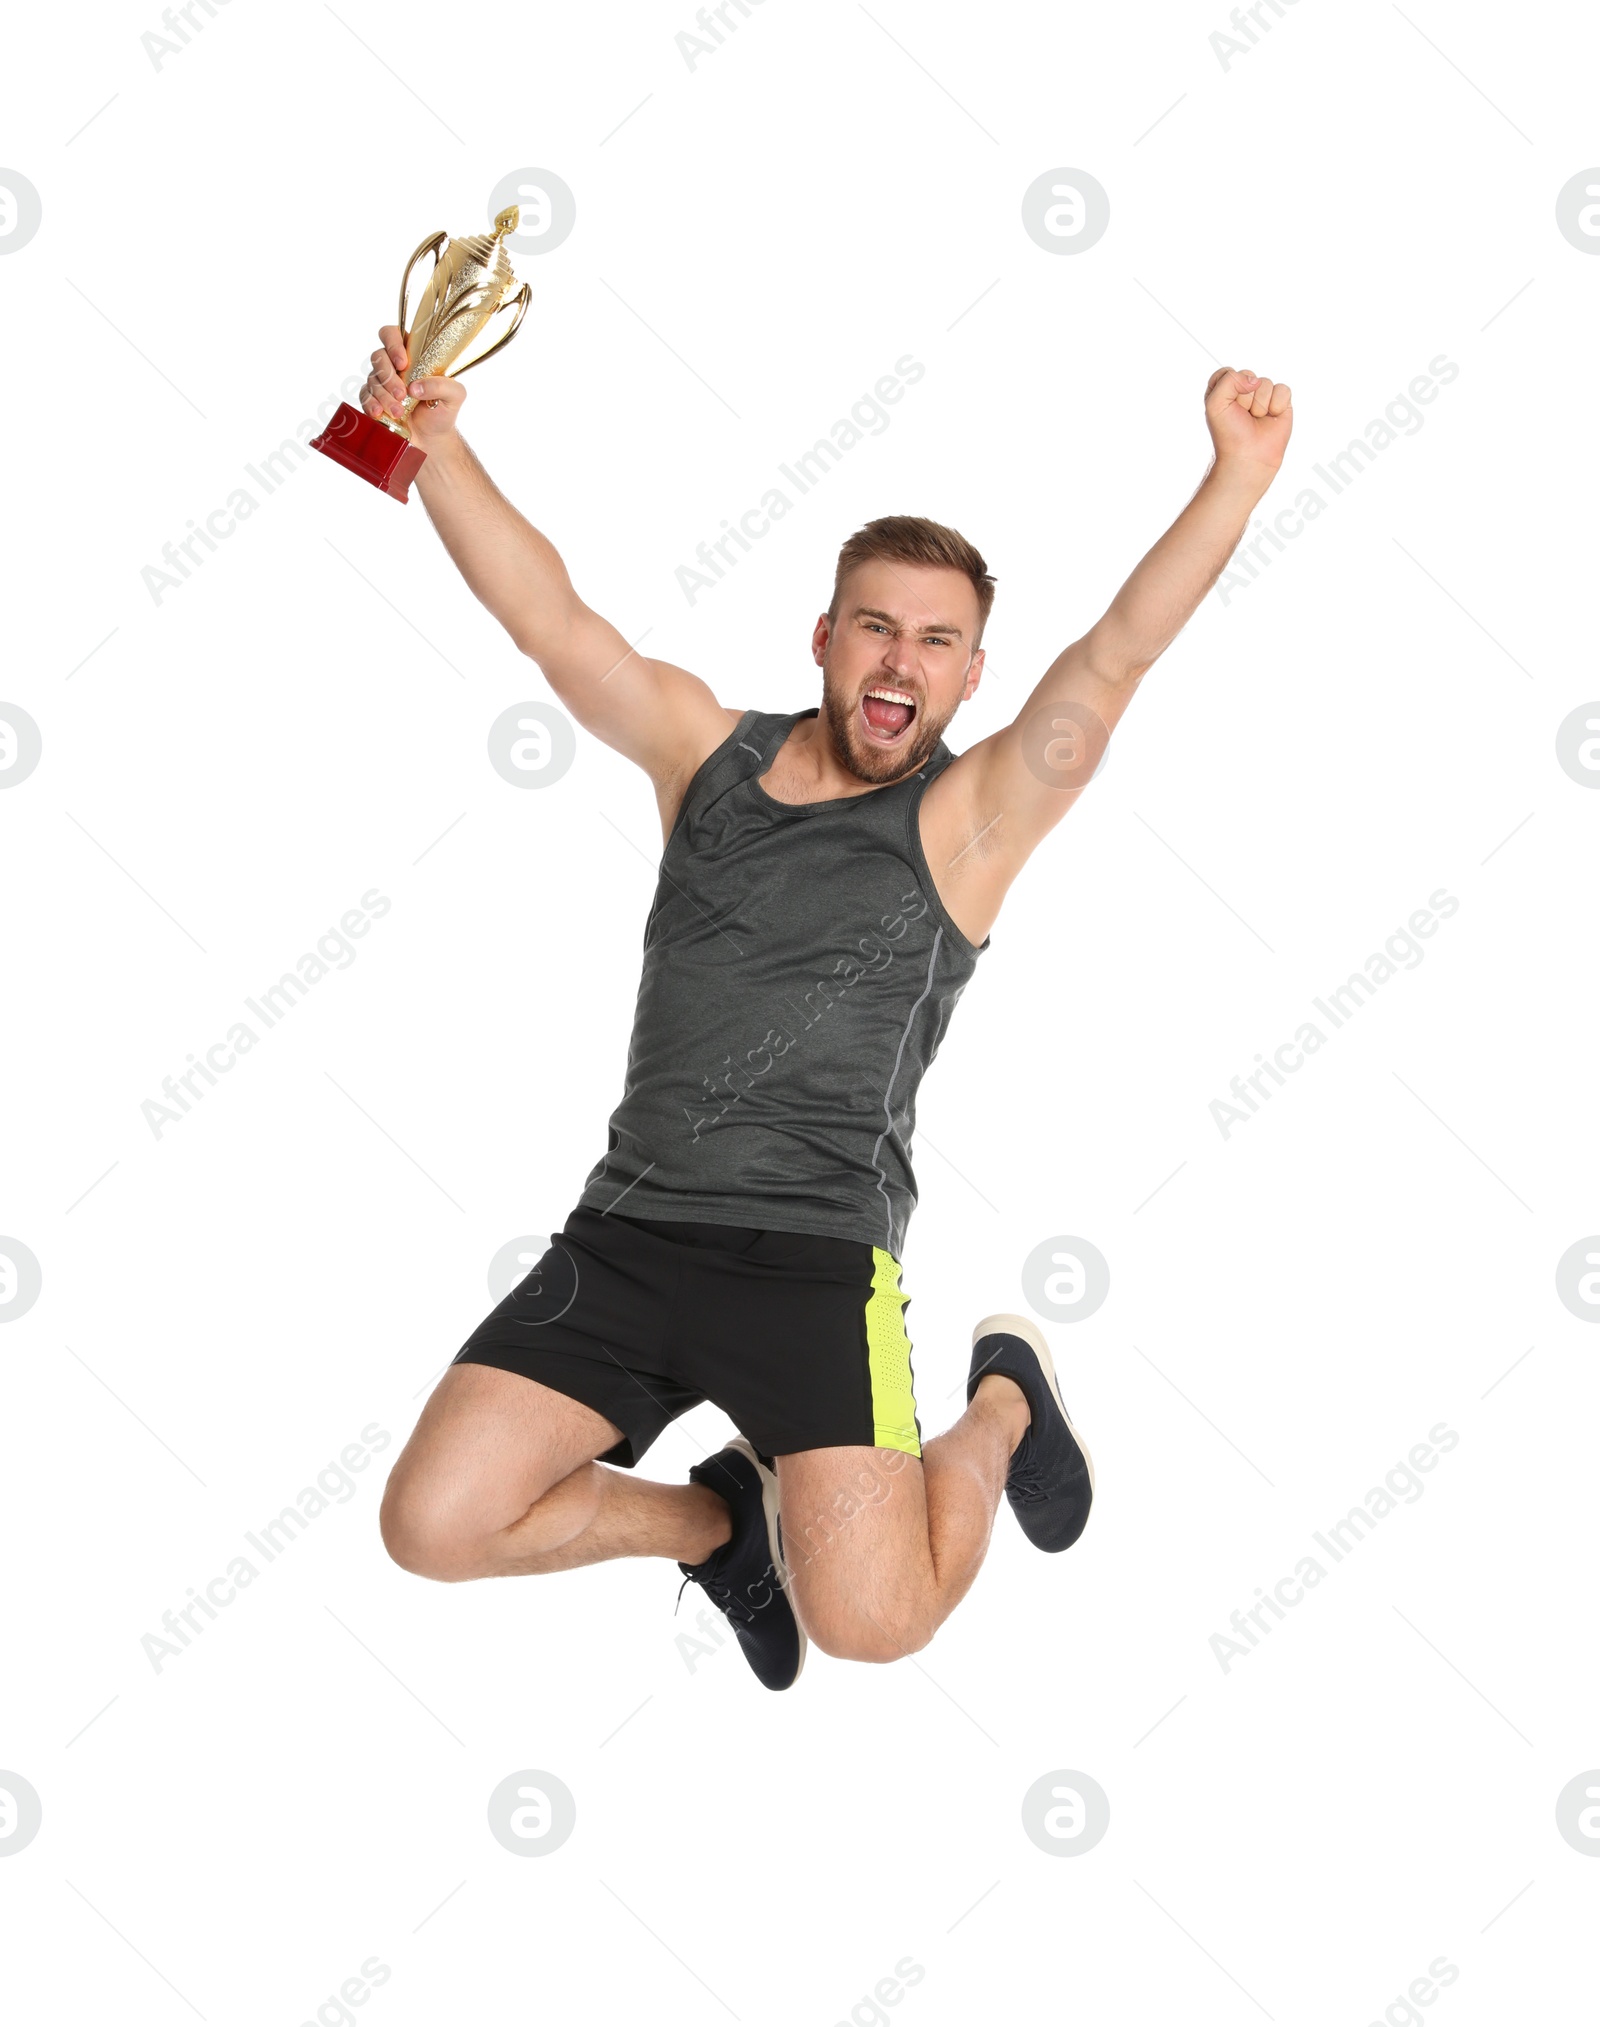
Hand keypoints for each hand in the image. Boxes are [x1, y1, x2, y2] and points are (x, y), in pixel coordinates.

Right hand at [360, 324, 466, 447]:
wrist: (432, 439)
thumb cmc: (443, 411)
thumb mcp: (454, 396)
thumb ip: (442, 386)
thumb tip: (415, 387)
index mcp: (412, 354)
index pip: (393, 334)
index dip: (393, 343)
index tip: (402, 363)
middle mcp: (393, 365)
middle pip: (378, 356)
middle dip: (389, 376)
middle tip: (402, 394)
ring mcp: (382, 382)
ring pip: (373, 379)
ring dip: (384, 396)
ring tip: (399, 412)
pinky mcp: (374, 399)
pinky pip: (365, 396)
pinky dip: (371, 404)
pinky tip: (380, 413)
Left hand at [1204, 366, 1291, 477]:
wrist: (1249, 457)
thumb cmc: (1229, 434)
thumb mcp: (1215, 404)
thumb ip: (1228, 380)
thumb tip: (1255, 380)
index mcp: (1224, 392)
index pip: (1227, 372)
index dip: (1228, 387)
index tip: (1227, 407)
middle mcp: (1244, 392)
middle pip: (1248, 374)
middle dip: (1244, 397)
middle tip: (1243, 416)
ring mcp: (1263, 397)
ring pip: (1266, 382)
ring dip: (1260, 404)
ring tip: (1256, 419)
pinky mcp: (1281, 403)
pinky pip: (1283, 389)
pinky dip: (1277, 405)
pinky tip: (1272, 418)